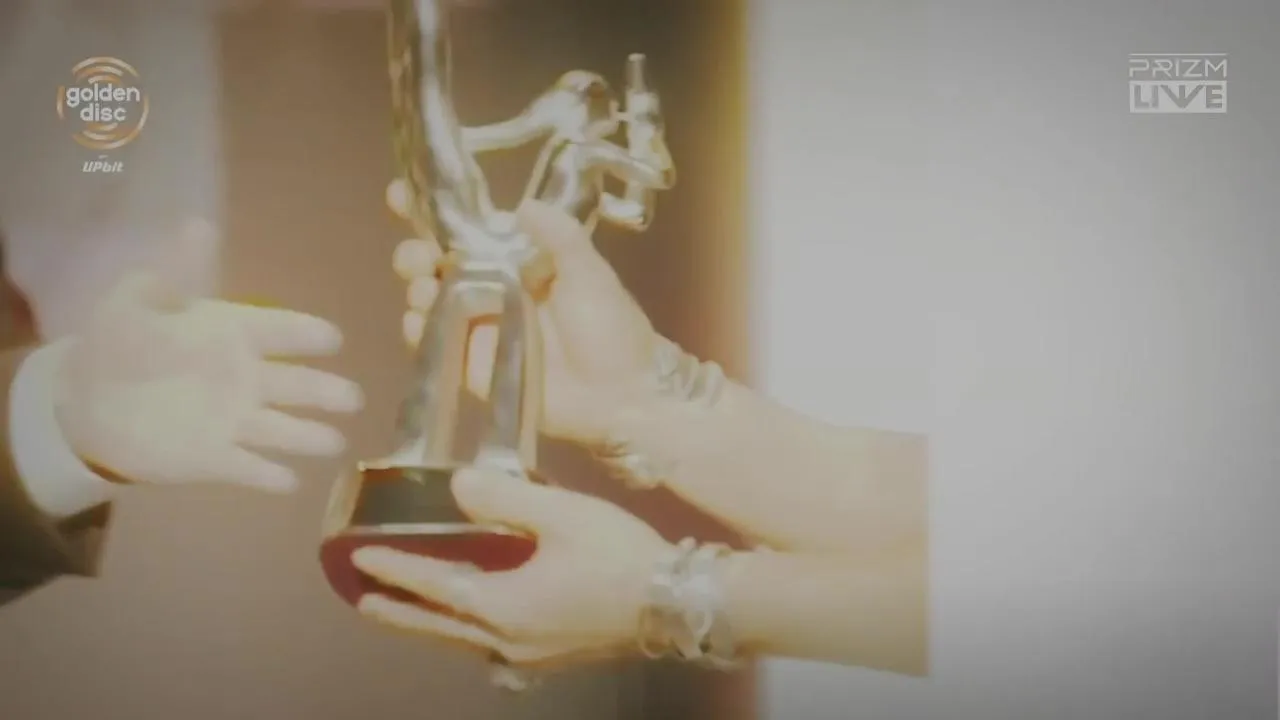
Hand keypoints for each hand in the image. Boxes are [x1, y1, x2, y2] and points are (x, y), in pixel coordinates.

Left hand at [54, 220, 363, 491]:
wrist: (87, 403)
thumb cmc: (118, 345)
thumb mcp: (137, 301)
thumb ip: (174, 273)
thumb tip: (199, 225)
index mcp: (234, 335)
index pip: (279, 330)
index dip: (305, 334)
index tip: (331, 338)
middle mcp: (246, 379)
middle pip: (298, 385)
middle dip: (325, 391)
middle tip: (352, 398)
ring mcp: (236, 421)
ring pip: (284, 430)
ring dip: (310, 437)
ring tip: (335, 443)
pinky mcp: (217, 460)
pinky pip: (250, 469)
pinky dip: (269, 476)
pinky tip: (290, 481)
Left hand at [351, 467, 669, 666]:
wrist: (681, 602)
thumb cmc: (622, 556)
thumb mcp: (564, 514)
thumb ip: (506, 497)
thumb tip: (457, 485)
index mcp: (503, 606)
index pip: (432, 586)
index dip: (394, 570)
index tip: (358, 558)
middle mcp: (509, 639)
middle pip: (438, 627)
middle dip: (398, 612)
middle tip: (362, 600)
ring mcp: (532, 655)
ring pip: (463, 642)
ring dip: (430, 626)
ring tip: (408, 612)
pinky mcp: (555, 657)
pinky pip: (493, 650)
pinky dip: (468, 637)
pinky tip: (478, 631)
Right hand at [387, 180, 659, 443]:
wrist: (621, 396)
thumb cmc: (611, 329)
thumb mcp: (591, 274)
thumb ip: (560, 237)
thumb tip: (522, 205)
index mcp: (519, 262)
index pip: (469, 231)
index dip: (433, 212)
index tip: (402, 193)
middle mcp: (493, 290)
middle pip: (437, 263)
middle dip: (415, 251)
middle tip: (418, 254)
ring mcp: (479, 329)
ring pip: (430, 300)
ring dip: (416, 286)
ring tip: (423, 284)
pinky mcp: (472, 367)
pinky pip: (434, 345)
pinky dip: (418, 330)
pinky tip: (419, 321)